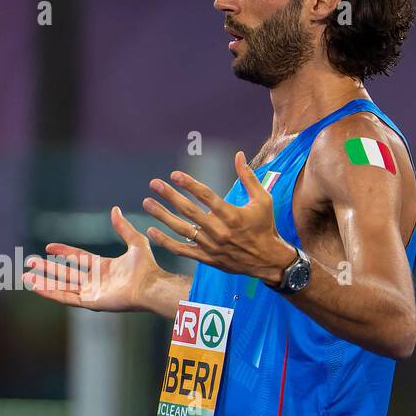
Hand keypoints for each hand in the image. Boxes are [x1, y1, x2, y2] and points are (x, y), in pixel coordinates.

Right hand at [23, 205, 171, 312]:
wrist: (149, 285)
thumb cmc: (147, 267)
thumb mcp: (134, 241)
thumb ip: (123, 227)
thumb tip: (115, 210)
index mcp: (103, 267)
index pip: (78, 258)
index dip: (64, 252)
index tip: (49, 247)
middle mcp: (95, 281)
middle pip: (66, 273)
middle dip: (47, 268)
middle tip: (30, 261)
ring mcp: (92, 293)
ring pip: (62, 286)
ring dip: (44, 281)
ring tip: (26, 276)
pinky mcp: (89, 302)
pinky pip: (66, 297)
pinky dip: (50, 292)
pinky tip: (36, 286)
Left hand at [143, 151, 294, 285]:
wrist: (268, 260)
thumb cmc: (265, 226)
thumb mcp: (263, 200)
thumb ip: (248, 177)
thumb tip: (238, 155)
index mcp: (232, 215)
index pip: (206, 196)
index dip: (189, 184)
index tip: (174, 174)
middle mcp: (219, 231)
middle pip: (189, 211)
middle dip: (170, 196)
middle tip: (154, 184)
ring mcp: (211, 246)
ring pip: (181, 229)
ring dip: (162, 215)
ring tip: (147, 203)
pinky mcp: (206, 258)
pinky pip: (182, 250)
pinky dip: (165, 242)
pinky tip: (152, 230)